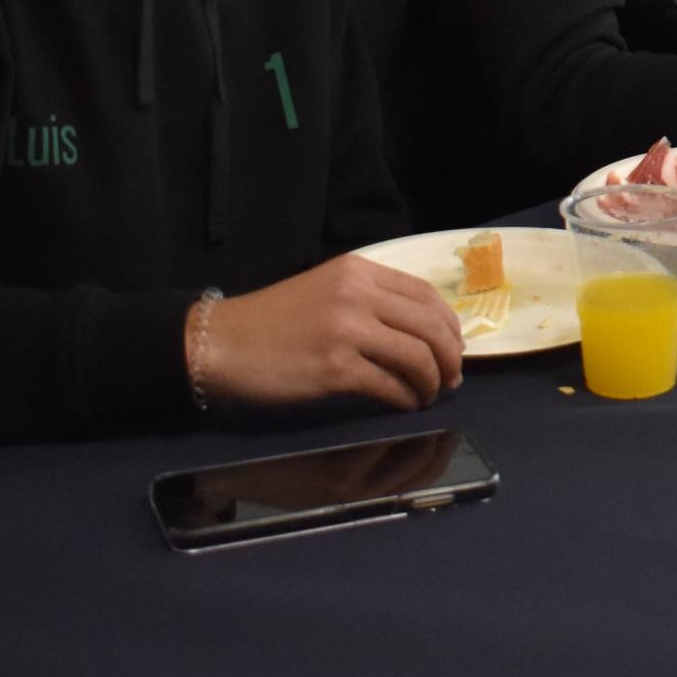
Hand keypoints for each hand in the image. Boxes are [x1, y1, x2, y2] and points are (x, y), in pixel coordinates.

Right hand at [198, 256, 464, 413]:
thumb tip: (422, 332)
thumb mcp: (326, 290)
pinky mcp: (335, 368)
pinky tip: (405, 404)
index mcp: (359, 271)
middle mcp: (357, 295)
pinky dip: (406, 398)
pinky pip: (390, 385)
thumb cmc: (272, 321)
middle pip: (430, 326)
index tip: (454, 346)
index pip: (425, 294)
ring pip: (417, 356)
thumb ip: (370, 301)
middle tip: (452, 378)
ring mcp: (347, 331)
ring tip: (430, 394)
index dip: (448, 323)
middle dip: (450, 356)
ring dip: (432, 381)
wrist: (221, 343)